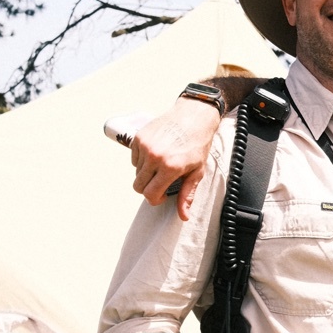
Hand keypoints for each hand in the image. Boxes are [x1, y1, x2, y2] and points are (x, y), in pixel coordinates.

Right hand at [130, 97, 222, 219]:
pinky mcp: (138, 137)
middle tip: (161, 182)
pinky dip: (142, 160)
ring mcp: (144, 146)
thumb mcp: (197, 172)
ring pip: (136, 172)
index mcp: (169, 168)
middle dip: (148, 189)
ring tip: (162, 165)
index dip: (155, 200)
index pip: (150, 194)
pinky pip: (134, 158)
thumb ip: (187, 195)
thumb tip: (184, 216)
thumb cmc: (197, 144)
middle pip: (138, 186)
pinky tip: (156, 154)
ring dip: (146, 174)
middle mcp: (154, 157)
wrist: (193, 116)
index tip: (162, 196)